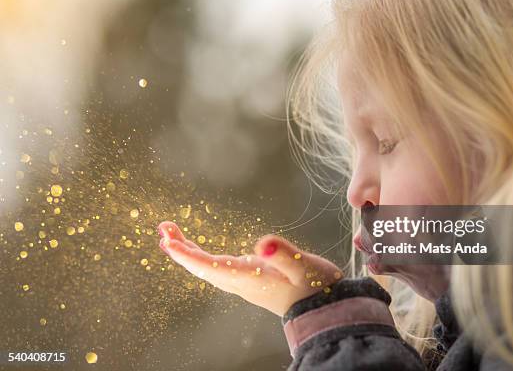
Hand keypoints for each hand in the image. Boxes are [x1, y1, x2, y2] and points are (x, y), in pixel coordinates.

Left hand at [157, 221, 343, 315]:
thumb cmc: (316, 288)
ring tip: (170, 233)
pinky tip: (196, 248)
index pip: (210, 266)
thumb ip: (284, 254)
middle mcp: (241, 282)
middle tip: (163, 228)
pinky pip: (216, 267)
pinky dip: (201, 255)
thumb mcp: (304, 267)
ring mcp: (244, 281)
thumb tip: (262, 243)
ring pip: (207, 267)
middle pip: (202, 267)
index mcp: (250, 278)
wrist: (324, 309)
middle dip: (180, 248)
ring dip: (188, 251)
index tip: (168, 241)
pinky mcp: (249, 278)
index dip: (187, 255)